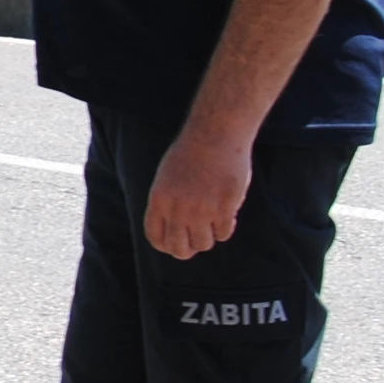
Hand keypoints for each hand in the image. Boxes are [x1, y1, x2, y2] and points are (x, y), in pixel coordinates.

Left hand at [144, 122, 252, 259]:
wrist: (215, 133)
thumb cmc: (191, 153)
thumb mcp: (166, 177)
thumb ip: (167, 204)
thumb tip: (175, 233)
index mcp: (159, 200)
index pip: (156, 238)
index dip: (167, 246)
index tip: (177, 244)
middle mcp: (178, 208)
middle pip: (179, 248)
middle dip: (188, 249)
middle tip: (196, 241)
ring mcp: (201, 209)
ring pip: (204, 244)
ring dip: (209, 237)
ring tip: (212, 220)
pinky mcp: (224, 207)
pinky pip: (223, 234)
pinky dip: (225, 227)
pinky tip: (227, 212)